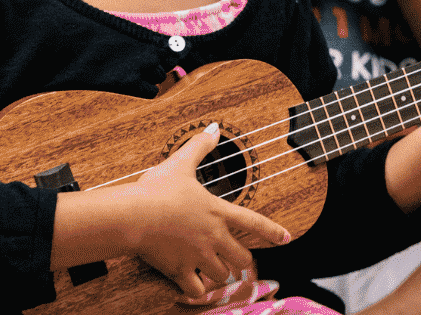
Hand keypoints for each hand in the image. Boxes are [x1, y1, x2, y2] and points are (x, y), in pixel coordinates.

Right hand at [127, 123, 288, 298]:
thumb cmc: (157, 189)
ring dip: (219, 272)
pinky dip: (197, 289)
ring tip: (213, 267)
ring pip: (222, 274)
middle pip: (242, 257)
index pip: (253, 221)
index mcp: (216, 211)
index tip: (286, 238)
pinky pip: (197, 291)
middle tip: (234, 256)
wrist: (133, 215)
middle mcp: (213, 236)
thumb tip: (214, 129)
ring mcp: (197, 256)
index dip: (272, 231)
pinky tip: (192, 283)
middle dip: (240, 258)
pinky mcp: (179, 271)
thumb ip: (200, 146)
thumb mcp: (181, 162)